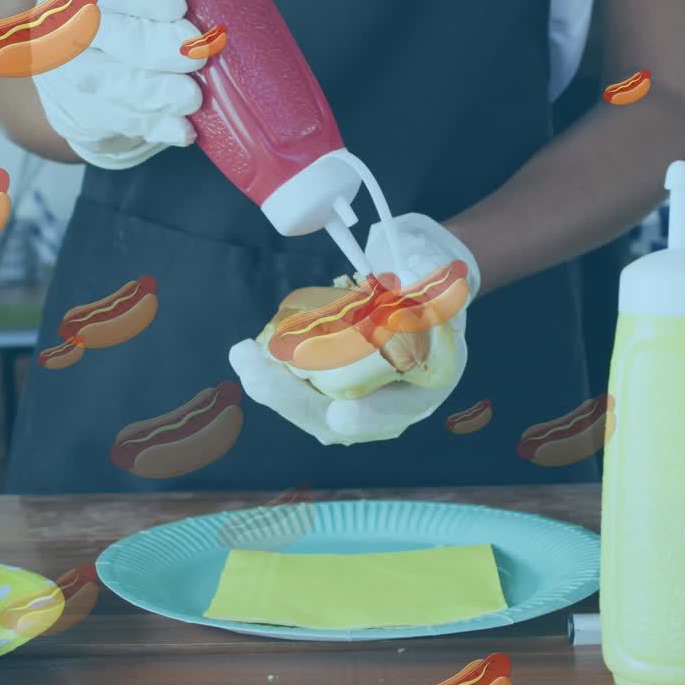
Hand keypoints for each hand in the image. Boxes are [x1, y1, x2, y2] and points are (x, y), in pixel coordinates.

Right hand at [32, 0, 264, 169]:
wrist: (95, 60)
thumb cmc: (138, 14)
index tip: (177, 6)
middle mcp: (65, 21)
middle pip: (100, 33)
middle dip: (152, 46)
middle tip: (199, 54)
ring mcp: (68, 70)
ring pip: (106, 82)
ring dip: (154, 93)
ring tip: (191, 97)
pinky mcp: (84, 111)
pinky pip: (117, 121)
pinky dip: (155, 127)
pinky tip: (182, 130)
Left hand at [229, 214, 479, 444]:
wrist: (417, 294)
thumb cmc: (429, 284)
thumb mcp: (441, 277)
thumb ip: (432, 270)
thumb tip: (417, 266)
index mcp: (429, 384)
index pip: (401, 408)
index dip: (373, 416)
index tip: (343, 416)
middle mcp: (392, 405)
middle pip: (339, 419)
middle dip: (294, 400)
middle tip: (259, 378)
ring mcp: (360, 403)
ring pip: (310, 410)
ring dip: (272, 389)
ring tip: (244, 357)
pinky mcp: (332, 394)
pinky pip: (298, 394)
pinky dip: (270, 377)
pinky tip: (247, 355)